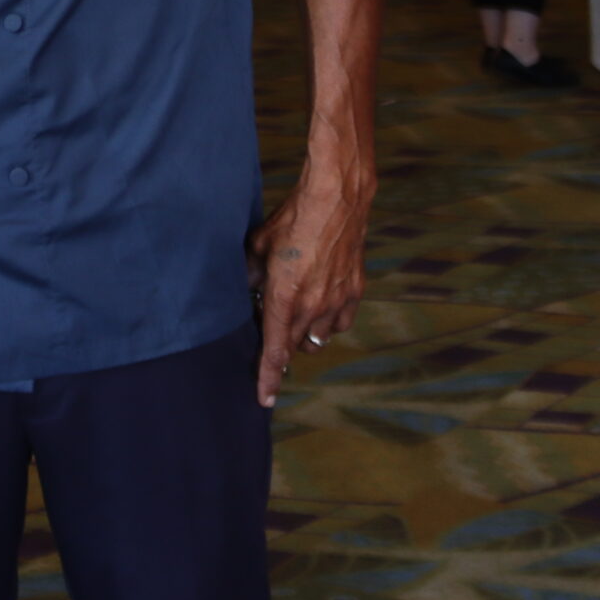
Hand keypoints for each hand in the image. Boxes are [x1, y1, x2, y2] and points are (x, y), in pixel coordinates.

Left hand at [246, 176, 370, 408]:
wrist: (337, 199)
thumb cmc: (293, 218)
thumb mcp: (258, 245)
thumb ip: (250, 273)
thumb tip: (245, 287)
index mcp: (283, 298)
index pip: (273, 351)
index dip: (267, 378)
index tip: (263, 399)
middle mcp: (311, 307)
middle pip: (292, 347)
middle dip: (279, 351)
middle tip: (270, 340)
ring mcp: (336, 301)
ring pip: (317, 339)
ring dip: (302, 336)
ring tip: (293, 319)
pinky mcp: (354, 291)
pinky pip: (340, 324)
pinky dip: (328, 324)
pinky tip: (320, 312)